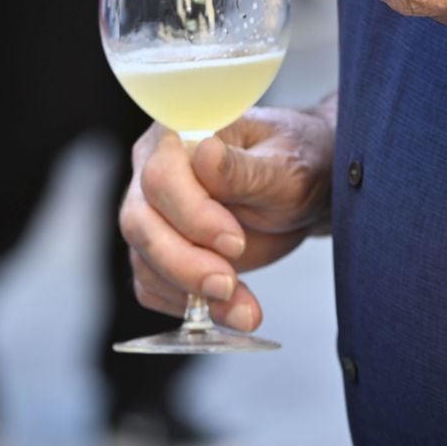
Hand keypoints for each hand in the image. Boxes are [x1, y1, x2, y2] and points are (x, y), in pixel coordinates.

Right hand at [119, 105, 333, 331]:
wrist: (306, 190)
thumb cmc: (296, 163)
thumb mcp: (284, 166)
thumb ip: (244, 170)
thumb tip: (204, 154)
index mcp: (180, 134)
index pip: (161, 176)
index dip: (193, 215)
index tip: (235, 242)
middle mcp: (154, 169)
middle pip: (140, 222)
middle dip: (183, 263)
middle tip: (230, 286)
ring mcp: (153, 212)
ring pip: (144, 259)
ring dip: (190, 293)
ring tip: (245, 311)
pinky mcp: (161, 250)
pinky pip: (152, 285)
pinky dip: (187, 306)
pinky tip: (231, 310)